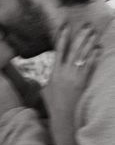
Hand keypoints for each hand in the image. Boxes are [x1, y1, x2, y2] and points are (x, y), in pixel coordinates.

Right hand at [43, 23, 100, 144]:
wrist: (64, 119)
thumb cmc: (54, 105)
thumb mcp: (46, 90)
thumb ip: (48, 79)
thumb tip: (49, 73)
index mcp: (55, 72)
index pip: (59, 51)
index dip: (62, 38)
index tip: (66, 26)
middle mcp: (65, 73)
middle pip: (74, 51)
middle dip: (80, 37)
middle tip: (87, 26)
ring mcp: (75, 78)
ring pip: (83, 57)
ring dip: (89, 44)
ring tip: (94, 34)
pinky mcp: (84, 84)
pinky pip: (90, 67)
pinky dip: (94, 58)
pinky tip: (98, 50)